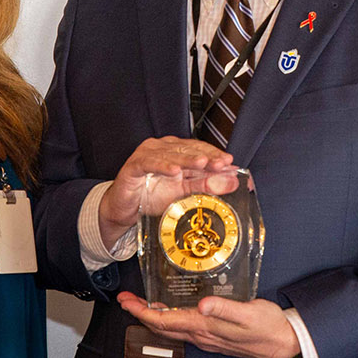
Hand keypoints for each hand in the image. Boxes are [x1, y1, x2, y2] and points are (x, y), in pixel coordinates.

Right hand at [97, 137, 233, 246]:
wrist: (124, 210)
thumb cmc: (152, 196)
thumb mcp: (184, 192)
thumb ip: (207, 185)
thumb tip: (233, 182)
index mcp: (176, 151)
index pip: (199, 149)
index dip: (214, 154)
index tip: (229, 163)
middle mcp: (162, 148)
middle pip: (187, 150)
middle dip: (206, 157)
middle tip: (221, 164)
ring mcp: (147, 154)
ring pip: (171, 154)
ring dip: (187, 159)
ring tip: (203, 163)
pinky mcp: (134, 165)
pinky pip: (149, 163)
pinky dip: (162, 166)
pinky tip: (174, 171)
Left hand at [117, 292, 299, 357]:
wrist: (285, 345)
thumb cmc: (269, 327)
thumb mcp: (249, 314)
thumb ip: (225, 309)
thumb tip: (203, 304)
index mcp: (206, 328)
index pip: (165, 321)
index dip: (142, 312)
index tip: (127, 302)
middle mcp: (202, 336)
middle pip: (162, 327)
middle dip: (140, 314)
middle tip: (125, 300)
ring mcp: (207, 338)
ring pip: (171, 329)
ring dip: (153, 317)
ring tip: (140, 304)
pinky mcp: (214, 337)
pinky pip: (183, 330)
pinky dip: (169, 320)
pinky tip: (171, 311)